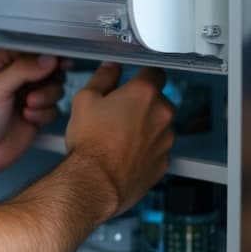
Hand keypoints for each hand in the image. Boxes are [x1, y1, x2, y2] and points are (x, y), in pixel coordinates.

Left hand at [0, 50, 68, 174]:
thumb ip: (23, 69)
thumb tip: (48, 58)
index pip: (29, 50)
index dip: (45, 55)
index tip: (57, 61)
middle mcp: (14, 78)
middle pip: (47, 68)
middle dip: (46, 80)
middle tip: (35, 91)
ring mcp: (27, 95)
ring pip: (54, 87)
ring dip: (45, 97)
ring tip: (29, 106)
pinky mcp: (36, 113)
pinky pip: (54, 107)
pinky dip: (44, 113)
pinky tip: (28, 118)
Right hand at [65, 63, 175, 217]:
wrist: (94, 182)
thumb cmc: (90, 143)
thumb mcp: (84, 100)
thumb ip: (102, 78)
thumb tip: (110, 68)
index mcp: (143, 93)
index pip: (155, 72)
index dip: (143, 74)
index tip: (135, 79)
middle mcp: (161, 114)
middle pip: (158, 100)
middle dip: (142, 104)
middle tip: (118, 112)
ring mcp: (165, 140)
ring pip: (159, 126)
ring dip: (145, 127)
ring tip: (118, 136)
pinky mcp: (163, 162)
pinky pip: (157, 149)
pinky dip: (145, 149)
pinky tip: (124, 153)